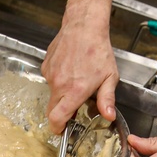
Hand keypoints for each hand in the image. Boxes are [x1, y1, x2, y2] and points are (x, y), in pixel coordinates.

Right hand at [41, 5, 118, 133]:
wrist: (84, 26)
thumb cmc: (98, 49)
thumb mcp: (109, 76)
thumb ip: (107, 99)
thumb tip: (108, 116)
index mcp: (75, 90)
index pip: (57, 118)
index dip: (57, 128)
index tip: (62, 130)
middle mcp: (59, 84)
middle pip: (52, 110)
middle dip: (61, 113)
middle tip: (74, 107)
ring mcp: (51, 74)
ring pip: (52, 93)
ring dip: (62, 93)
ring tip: (76, 80)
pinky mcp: (46, 65)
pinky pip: (50, 79)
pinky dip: (58, 79)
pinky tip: (70, 69)